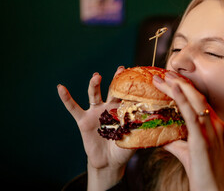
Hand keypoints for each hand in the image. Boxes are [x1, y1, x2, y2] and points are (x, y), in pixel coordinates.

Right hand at [57, 66, 134, 189]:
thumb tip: (155, 120)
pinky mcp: (83, 120)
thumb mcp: (135, 138)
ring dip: (94, 85)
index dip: (131, 86)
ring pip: (94, 95)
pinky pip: (73, 108)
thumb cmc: (124, 149)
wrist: (109, 162)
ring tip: (96, 76)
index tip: (137, 75)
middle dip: (116, 80)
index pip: (127, 95)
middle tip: (121, 69)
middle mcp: (109, 107)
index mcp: (122, 110)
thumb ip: (141, 128)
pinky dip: (67, 98)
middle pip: (112, 90)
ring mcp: (95, 112)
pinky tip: (61, 88)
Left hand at [153, 72, 223, 190]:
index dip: (186, 88)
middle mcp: (216, 124)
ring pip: (195, 101)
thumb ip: (175, 140)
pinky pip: (192, 115)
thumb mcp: (189, 152)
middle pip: (197, 96)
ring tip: (164, 76)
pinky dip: (182, 100)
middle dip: (181, 83)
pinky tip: (172, 89)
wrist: (214, 190)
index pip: (200, 101)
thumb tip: (159, 134)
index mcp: (215, 126)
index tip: (173, 79)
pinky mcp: (203, 140)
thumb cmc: (203, 173)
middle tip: (165, 72)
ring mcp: (212, 131)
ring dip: (178, 86)